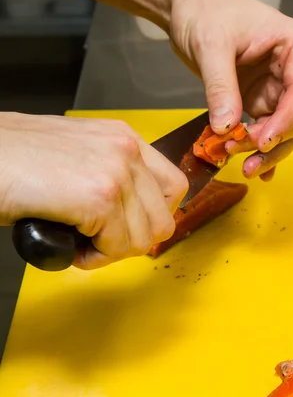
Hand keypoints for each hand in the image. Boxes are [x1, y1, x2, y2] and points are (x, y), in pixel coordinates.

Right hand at [0, 112, 187, 268]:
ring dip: (111, 252)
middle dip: (133, 241)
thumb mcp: (77, 154)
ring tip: (81, 243)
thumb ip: (109, 174)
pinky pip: (116, 248)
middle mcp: (126, 150)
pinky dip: (94, 259)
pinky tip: (72, 247)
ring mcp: (116, 173)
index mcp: (123, 137)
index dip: (154, 216)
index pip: (173, 186)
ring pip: (142, 239)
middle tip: (102, 242)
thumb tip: (130, 213)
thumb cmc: (14, 158)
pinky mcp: (99, 198)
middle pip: (163, 218)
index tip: (131, 228)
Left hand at [169, 0, 292, 179]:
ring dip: (266, 151)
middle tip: (243, 158)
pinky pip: (265, 130)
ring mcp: (277, 87)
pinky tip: (255, 170)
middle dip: (273, 141)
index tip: (262, 143)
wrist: (186, 8)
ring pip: (284, 129)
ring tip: (244, 168)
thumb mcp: (211, 46)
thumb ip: (221, 87)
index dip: (285, 121)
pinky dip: (258, 150)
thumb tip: (227, 128)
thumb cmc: (204, 13)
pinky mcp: (259, 100)